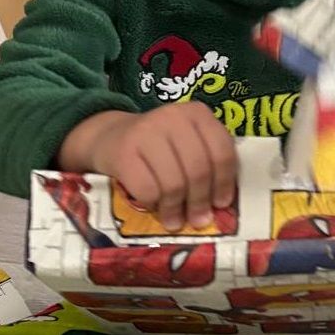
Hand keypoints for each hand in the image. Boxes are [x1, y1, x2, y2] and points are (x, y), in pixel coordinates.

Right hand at [57, 102, 236, 231]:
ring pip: (174, 182)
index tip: (221, 204)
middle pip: (198, 169)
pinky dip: (154, 205)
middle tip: (199, 220)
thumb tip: (219, 205)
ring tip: (175, 221)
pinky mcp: (123, 152)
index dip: (225, 182)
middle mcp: (174, 117)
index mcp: (197, 113)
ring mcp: (146, 132)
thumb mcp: (187, 143)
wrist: (109, 137)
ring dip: (176, 208)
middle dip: (200, 201)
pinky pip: (148, 190)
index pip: (222, 151)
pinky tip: (154, 207)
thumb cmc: (158, 146)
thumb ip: (206, 162)